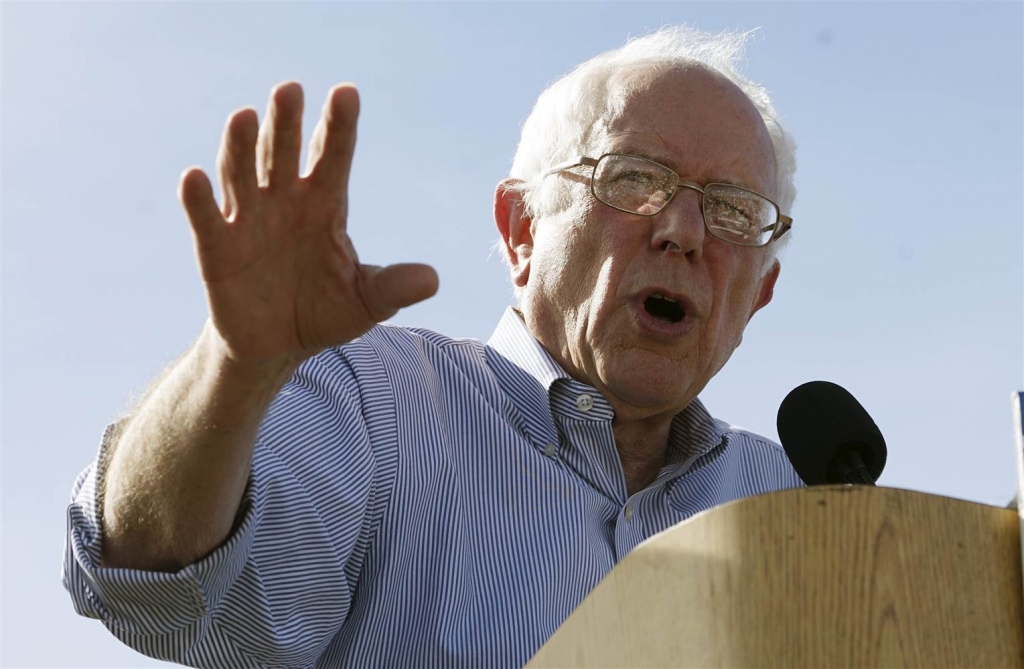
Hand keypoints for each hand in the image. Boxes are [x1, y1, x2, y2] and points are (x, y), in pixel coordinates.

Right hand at [179, 83, 438, 369]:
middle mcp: (283, 203)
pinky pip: (208, 221)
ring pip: (242, 175)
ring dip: (240, 147)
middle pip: (282, 154)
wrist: (276, 347)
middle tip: (290, 89)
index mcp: (324, 206)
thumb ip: (393, 287)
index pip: (333, 157)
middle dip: (286, 123)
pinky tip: (194, 177)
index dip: (339, 127)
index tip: (347, 93)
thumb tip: (432, 280)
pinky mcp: (218, 251)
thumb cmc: (324, 312)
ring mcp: (248, 222)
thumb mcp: (366, 303)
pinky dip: (199, 201)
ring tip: (245, 116)